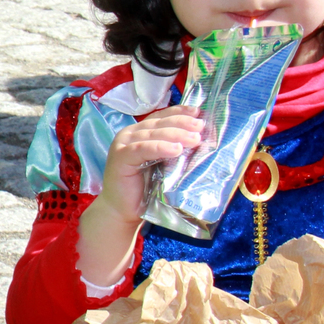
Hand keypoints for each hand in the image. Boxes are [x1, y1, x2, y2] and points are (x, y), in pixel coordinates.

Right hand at [76, 105, 206, 286]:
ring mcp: (123, 144)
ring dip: (175, 134)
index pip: (162, 116)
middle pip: (159, 123)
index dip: (180, 112)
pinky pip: (142, 149)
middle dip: (182, 123)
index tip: (199, 112)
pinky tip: (175, 149)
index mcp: (141, 132)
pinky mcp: (120, 158)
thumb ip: (176, 152)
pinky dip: (159, 147)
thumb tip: (203, 142)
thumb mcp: (165, 165)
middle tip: (201, 127)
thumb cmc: (147, 189)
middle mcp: (130, 134)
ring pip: (152, 134)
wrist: (124, 211)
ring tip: (194, 139)